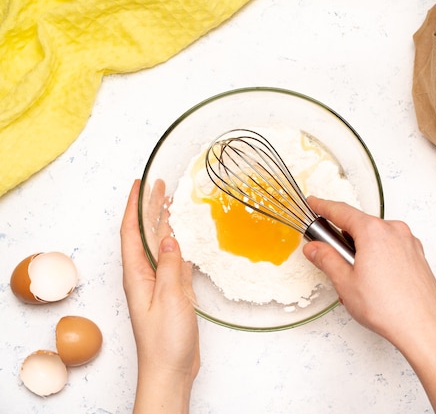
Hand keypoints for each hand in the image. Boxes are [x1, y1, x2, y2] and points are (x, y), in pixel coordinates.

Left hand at [120, 180, 199, 413]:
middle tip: (159, 185)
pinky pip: (172, 261)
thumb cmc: (165, 341)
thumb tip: (168, 237)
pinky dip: (178, 244)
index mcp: (137, 276)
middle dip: (150, 208)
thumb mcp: (169, 300)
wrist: (170, 370)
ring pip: (159, 245)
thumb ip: (169, 267)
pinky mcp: (171, 293)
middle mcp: (144, 276)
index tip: (140, 184)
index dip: (135, 206)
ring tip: (172, 202)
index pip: (132, 232)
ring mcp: (157, 284)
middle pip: (144, 234)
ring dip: (164, 223)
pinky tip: (184, 236)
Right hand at [303, 197, 435, 413]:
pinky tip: (374, 282)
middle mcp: (394, 231)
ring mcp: (409, 242)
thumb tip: (315, 248)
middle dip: (343, 239)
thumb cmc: (387, 307)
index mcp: (373, 231)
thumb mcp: (345, 282)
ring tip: (356, 280)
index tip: (314, 203)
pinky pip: (391, 248)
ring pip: (376, 238)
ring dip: (362, 251)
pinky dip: (378, 257)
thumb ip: (326, 259)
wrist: (422, 326)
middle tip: (331, 258)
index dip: (323, 206)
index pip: (341, 211)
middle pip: (360, 225)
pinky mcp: (417, 256)